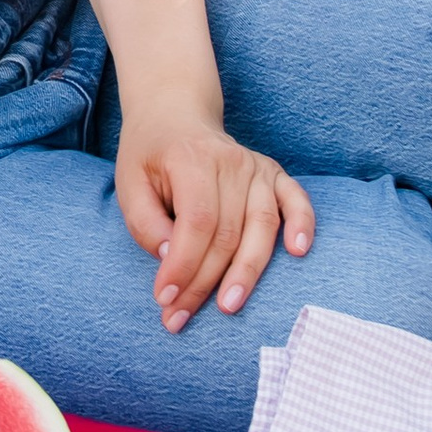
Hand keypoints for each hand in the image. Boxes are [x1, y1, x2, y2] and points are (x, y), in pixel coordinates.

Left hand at [114, 109, 313, 330]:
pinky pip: (296, 201)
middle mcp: (230, 161)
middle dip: (204, 283)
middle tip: (180, 317)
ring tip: (227, 307)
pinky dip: (302, 225)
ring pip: (261, 228)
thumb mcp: (129, 182)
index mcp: (190, 158)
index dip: (183, 265)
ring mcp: (256, 167)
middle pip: (227, 234)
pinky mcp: (274, 174)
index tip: (165, 298)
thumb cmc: (150, 156)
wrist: (175, 114)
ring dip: (245, 274)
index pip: (196, 222)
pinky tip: (298, 252)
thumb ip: (144, 221)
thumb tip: (169, 257)